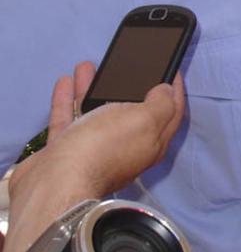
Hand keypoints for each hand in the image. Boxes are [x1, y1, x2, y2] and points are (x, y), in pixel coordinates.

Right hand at [7, 64, 183, 251]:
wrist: (55, 182)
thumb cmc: (101, 151)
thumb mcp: (144, 120)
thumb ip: (160, 105)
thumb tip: (167, 92)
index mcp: (149, 143)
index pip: (169, 114)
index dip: (174, 91)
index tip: (173, 71)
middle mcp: (123, 148)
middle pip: (129, 112)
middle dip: (128, 87)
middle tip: (127, 68)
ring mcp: (92, 150)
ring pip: (96, 113)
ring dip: (93, 89)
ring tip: (89, 68)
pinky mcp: (66, 151)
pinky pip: (68, 120)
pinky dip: (67, 101)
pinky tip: (66, 84)